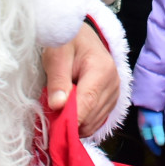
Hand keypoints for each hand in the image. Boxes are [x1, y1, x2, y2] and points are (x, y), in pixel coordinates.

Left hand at [42, 22, 118, 136]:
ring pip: (95, 122)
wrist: (81, 36)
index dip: (71, 119)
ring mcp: (114, 93)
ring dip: (76, 123)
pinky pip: (97, 121)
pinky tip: (70, 114)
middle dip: (70, 122)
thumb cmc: (68, 42)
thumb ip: (57, 80)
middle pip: (92, 116)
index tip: (54, 129)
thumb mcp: (57, 55)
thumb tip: (57, 105)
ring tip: (59, 113)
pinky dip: (83, 122)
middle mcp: (113, 83)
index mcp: (102, 70)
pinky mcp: (111, 100)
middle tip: (50, 119)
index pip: (88, 103)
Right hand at [138, 108, 164, 155]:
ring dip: (152, 137)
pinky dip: (152, 131)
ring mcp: (143, 119)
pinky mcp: (146, 113)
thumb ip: (158, 132)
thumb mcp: (155, 121)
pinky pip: (148, 126)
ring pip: (147, 131)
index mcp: (143, 128)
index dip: (154, 148)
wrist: (147, 94)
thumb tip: (160, 144)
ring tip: (158, 141)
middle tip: (158, 150)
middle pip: (147, 137)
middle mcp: (142, 124)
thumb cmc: (151, 108)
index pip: (148, 142)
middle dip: (151, 144)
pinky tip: (157, 129)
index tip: (159, 154)